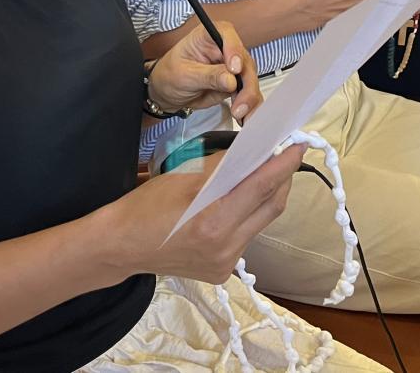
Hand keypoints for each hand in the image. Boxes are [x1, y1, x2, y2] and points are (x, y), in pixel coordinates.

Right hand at [109, 144, 304, 282]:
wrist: (120, 246)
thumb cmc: (146, 207)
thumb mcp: (183, 178)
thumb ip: (221, 169)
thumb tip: (251, 154)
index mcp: (213, 221)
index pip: (261, 187)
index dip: (284, 165)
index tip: (299, 146)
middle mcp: (225, 247)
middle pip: (270, 208)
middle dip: (281, 180)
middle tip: (285, 157)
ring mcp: (225, 264)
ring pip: (260, 223)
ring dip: (265, 198)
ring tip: (262, 176)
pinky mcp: (222, 273)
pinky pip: (245, 238)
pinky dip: (246, 217)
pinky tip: (237, 204)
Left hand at [150, 21, 258, 123]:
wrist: (168, 92)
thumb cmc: (170, 74)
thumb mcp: (185, 75)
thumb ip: (209, 76)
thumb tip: (231, 80)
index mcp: (209, 35)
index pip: (226, 35)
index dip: (234, 50)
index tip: (234, 69)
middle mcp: (225, 48)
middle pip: (245, 61)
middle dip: (246, 85)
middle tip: (239, 104)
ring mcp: (233, 67)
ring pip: (250, 79)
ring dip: (250, 98)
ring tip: (240, 115)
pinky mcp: (236, 83)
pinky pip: (249, 93)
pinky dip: (250, 106)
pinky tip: (246, 118)